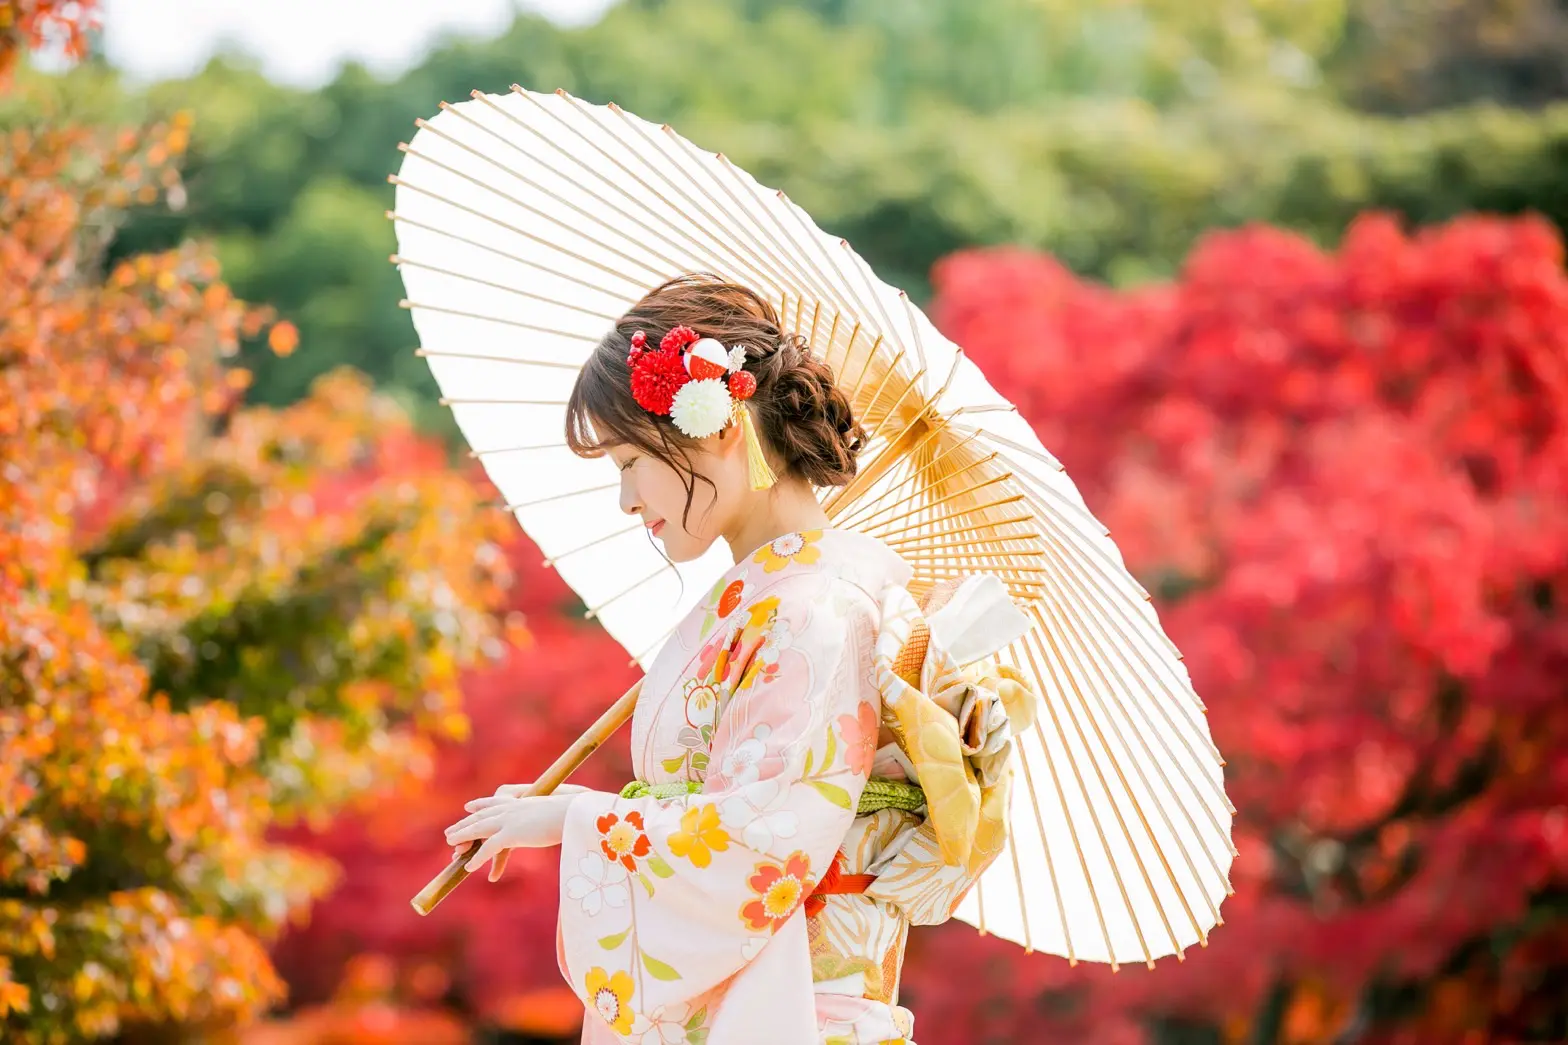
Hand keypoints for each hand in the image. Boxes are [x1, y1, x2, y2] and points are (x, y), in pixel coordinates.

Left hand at [445, 781, 592, 881]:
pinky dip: (478, 858)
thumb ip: (548, 816)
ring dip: (463, 838)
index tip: (468, 807)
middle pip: (482, 817)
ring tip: (451, 847)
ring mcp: (510, 820)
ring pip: (479, 829)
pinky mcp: (512, 833)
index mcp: (522, 802)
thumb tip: (559, 821)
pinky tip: (469, 868)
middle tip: (449, 833)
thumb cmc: (573, 813)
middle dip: (464, 825)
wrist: (576, 812)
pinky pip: (489, 848)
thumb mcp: (557, 813)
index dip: (481, 805)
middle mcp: (512, 808)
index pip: (496, 802)